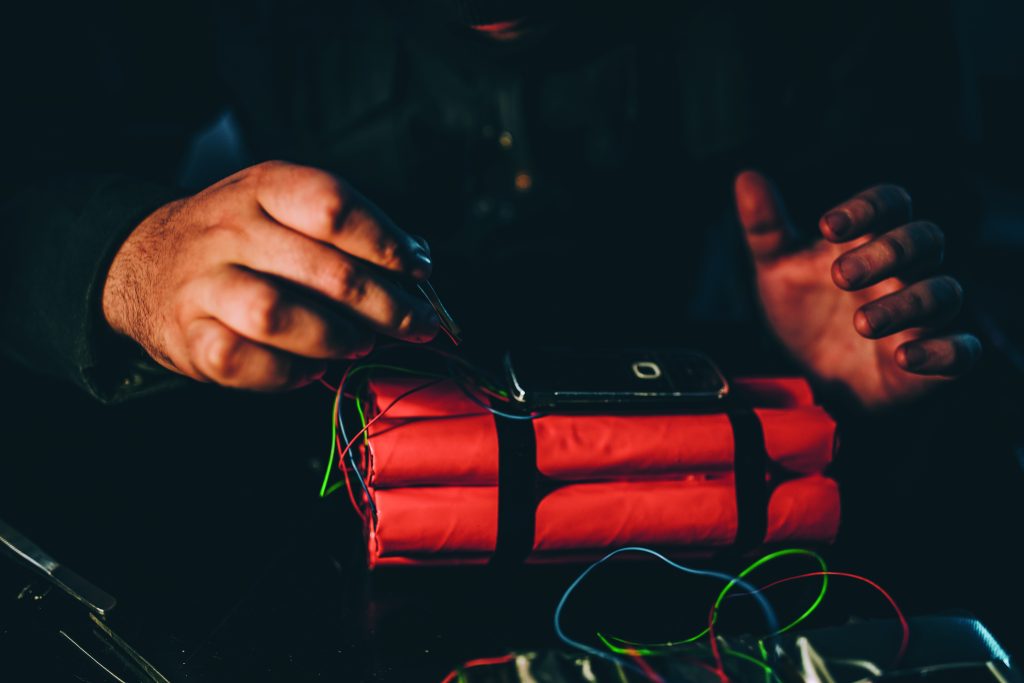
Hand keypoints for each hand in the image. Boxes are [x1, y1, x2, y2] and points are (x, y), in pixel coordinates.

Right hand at [102, 161, 438, 389]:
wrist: (143, 264)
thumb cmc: (240, 242)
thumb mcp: (283, 210)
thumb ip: (347, 229)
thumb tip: (417, 258)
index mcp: (263, 188)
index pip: (333, 206)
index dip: (385, 242)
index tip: (419, 271)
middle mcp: (229, 230)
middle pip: (322, 268)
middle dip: (384, 305)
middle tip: (416, 326)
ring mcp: (203, 284)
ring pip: (276, 313)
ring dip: (334, 337)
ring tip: (360, 345)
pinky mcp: (187, 337)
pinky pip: (242, 360)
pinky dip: (286, 372)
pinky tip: (310, 368)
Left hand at [734, 170, 980, 409]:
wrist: (814, 376)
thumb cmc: (806, 311)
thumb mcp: (777, 269)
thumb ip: (765, 227)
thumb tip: (746, 176)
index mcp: (872, 239)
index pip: (890, 203)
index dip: (866, 207)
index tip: (826, 226)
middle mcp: (907, 270)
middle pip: (924, 240)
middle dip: (887, 252)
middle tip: (839, 275)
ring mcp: (926, 313)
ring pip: (943, 292)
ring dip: (905, 303)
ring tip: (862, 322)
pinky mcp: (939, 357)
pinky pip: (962, 349)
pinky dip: (942, 352)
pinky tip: (905, 356)